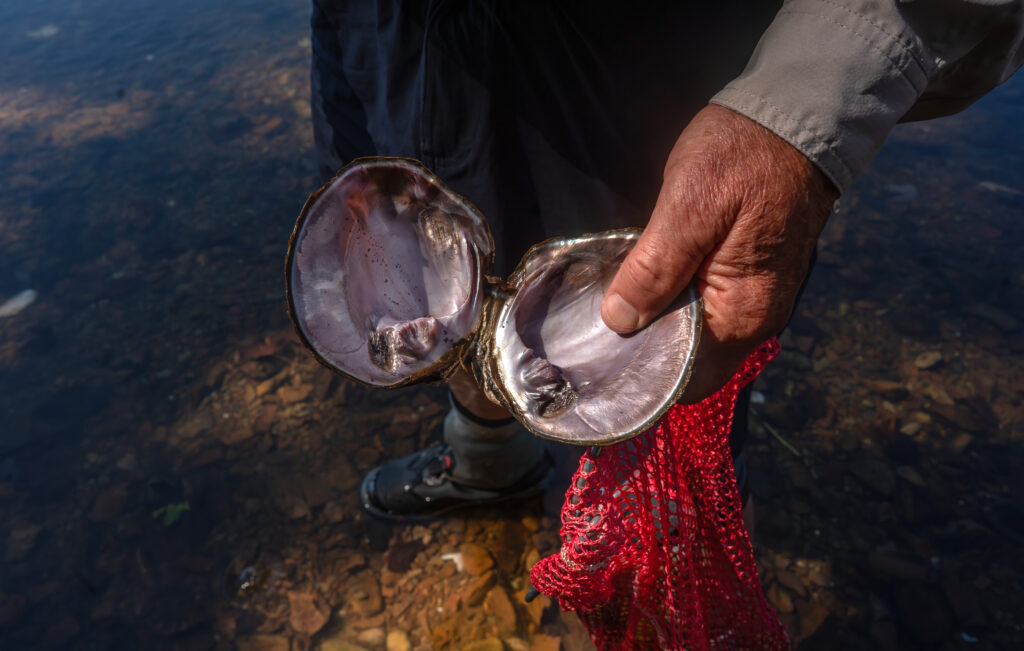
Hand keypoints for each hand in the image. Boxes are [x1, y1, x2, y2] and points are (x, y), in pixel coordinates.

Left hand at [600, 104, 838, 402]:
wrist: (798, 115)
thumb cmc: (744, 154)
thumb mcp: (690, 204)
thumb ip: (655, 268)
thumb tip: (619, 322)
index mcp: (742, 313)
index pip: (687, 378)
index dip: (643, 373)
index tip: (600, 355)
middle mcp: (757, 319)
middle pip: (691, 364)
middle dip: (646, 352)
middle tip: (597, 327)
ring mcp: (757, 301)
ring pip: (697, 339)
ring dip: (659, 327)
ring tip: (613, 305)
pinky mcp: (752, 279)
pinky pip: (707, 312)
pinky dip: (675, 306)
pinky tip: (646, 285)